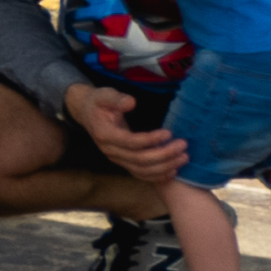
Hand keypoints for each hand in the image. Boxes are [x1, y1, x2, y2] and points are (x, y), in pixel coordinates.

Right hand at [63, 78, 186, 182]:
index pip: (131, 142)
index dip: (151, 140)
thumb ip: (117, 98)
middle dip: (164, 155)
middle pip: (139, 160)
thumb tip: (131, 102)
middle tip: (183, 146)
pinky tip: (173, 170)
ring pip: (142, 170)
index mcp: (104, 134)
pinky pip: (141, 175)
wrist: (88, 114)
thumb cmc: (99, 103)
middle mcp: (109, 151)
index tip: (169, 133)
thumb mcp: (104, 95)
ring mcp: (116, 159)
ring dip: (165, 167)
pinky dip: (158, 176)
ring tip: (183, 158)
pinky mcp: (123, 163)